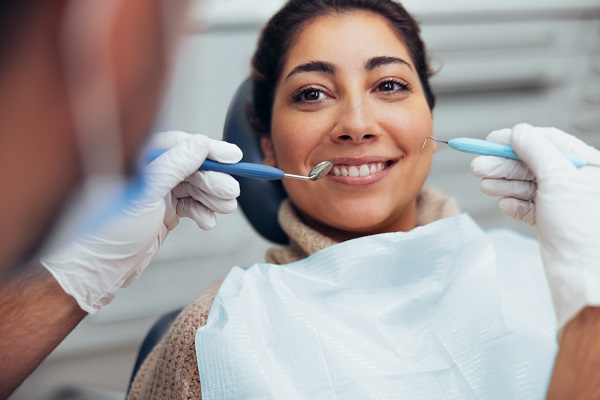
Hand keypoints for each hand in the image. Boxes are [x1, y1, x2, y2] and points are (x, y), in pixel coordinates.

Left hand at [41, 131, 241, 312]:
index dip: (208, 150)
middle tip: (232, 192)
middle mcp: (148, 174)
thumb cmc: (108, 231)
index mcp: (138, 160)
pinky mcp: (162, 213)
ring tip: (226, 208)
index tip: (231, 156)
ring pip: (194, 188)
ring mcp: (156, 194)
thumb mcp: (146, 194)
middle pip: (191, 168)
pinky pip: (189, 206)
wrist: (100, 269)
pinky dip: (202, 213)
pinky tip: (208, 222)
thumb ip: (174, 165)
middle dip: (214, 180)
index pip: (180, 145)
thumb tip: (199, 144)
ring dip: (212, 198)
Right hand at [470, 123, 599, 328]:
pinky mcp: (550, 221)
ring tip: (485, 184)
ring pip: (527, 185)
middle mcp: (575, 182)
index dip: (518, 139)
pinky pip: (527, 206)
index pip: (548, 141)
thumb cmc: (584, 229)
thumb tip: (518, 132)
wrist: (583, 273)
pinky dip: (514, 204)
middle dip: (504, 164)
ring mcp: (562, 202)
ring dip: (504, 183)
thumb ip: (536, 151)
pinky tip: (505, 204)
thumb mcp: (559, 178)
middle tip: (479, 165)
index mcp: (587, 166)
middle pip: (533, 164)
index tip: (492, 140)